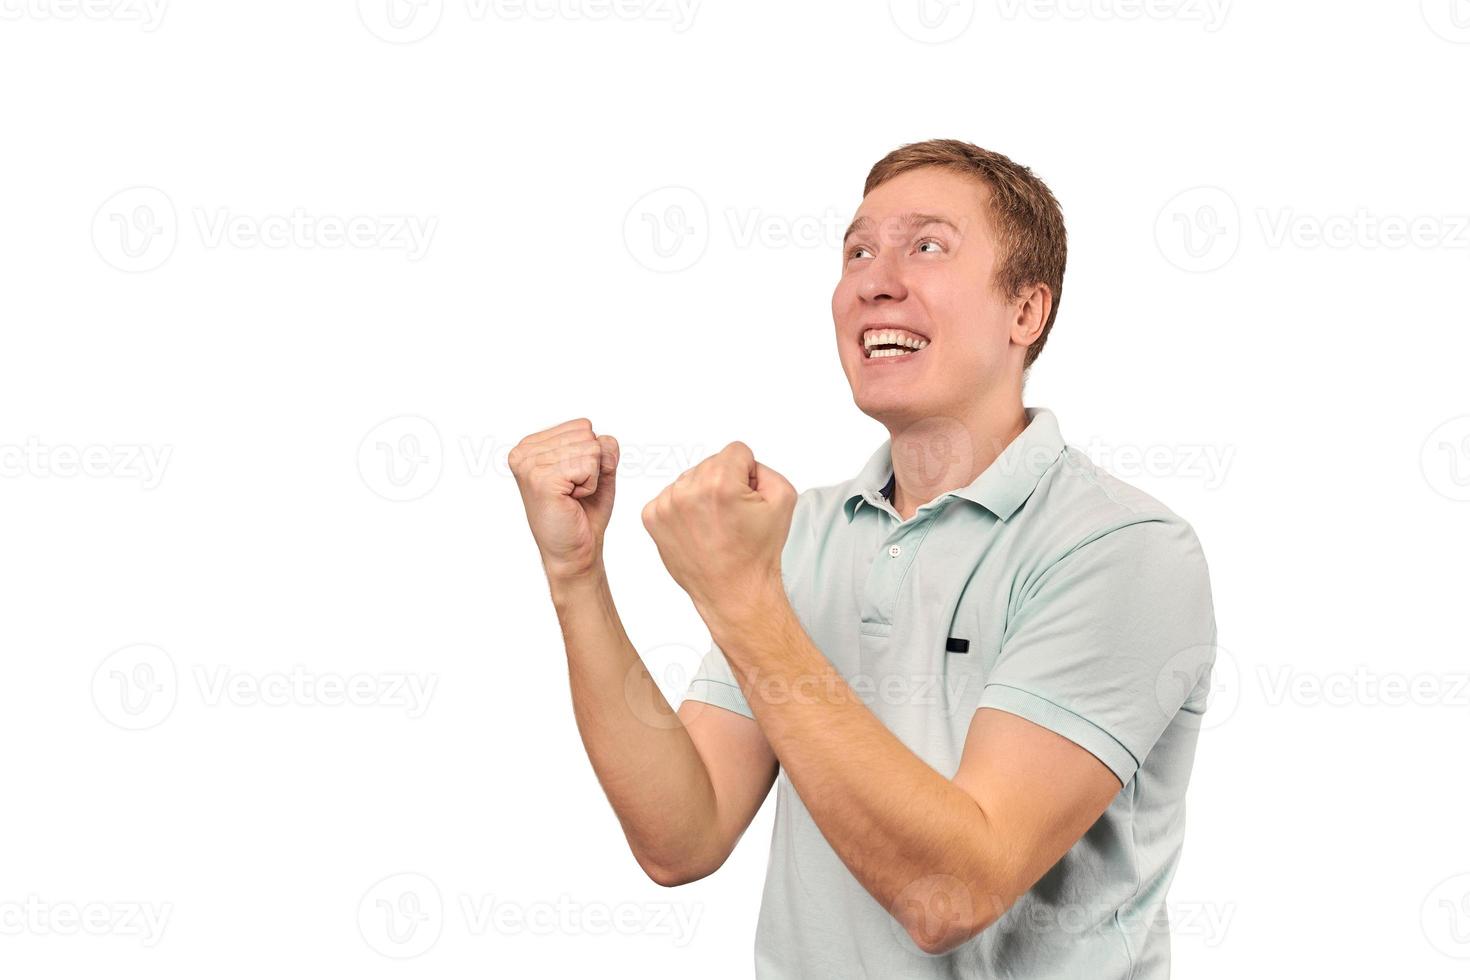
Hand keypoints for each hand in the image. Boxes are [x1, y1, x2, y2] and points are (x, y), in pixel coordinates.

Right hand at [508, 417, 619, 581]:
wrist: (575, 551)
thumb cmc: (584, 512)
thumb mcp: (598, 469)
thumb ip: (602, 446)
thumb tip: (601, 440)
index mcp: (531, 444)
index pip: (582, 426)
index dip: (591, 455)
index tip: (574, 480)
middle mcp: (524, 451)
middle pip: (587, 435)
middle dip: (592, 465)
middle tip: (574, 491)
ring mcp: (530, 465)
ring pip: (590, 449)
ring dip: (591, 477)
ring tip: (572, 496)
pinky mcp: (541, 479)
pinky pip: (589, 465)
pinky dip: (590, 485)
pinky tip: (572, 500)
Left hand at [641, 441, 796, 623]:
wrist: (734, 591)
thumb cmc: (756, 553)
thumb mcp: (784, 499)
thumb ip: (765, 468)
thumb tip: (742, 464)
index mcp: (720, 483)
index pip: (736, 451)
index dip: (748, 475)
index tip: (746, 501)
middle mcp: (688, 491)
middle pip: (711, 463)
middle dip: (724, 483)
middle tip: (731, 517)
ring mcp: (665, 505)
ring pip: (690, 478)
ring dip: (701, 494)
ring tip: (713, 525)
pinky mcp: (652, 518)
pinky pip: (671, 496)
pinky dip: (683, 509)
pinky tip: (697, 529)